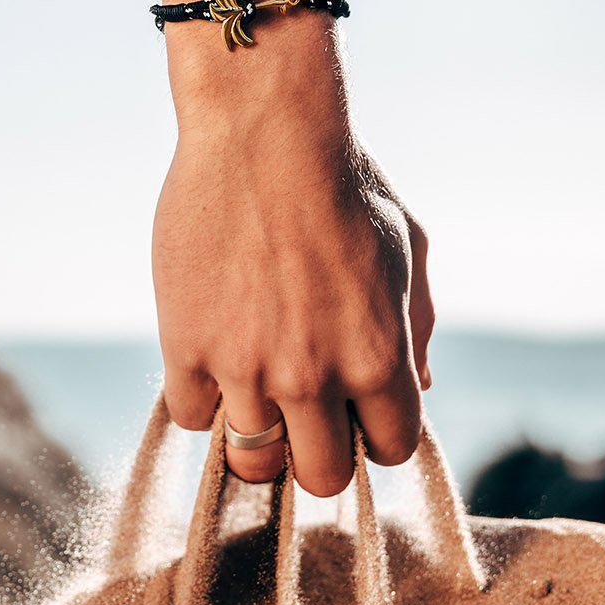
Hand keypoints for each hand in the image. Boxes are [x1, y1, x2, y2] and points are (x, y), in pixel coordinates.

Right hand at [155, 27, 433, 493]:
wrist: (263, 129)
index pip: (389, 451)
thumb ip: (415, 324)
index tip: (358, 406)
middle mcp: (315, 377)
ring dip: (258, 429)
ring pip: (251, 460)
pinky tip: (213, 354)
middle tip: (304, 410)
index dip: (376, 432)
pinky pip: (192, 416)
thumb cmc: (343, 178)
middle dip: (318, 450)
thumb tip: (418, 385)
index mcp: (379, 357)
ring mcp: (245, 367)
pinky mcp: (186, 346)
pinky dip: (204, 396)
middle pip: (320, 475)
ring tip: (254, 383)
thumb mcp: (406, 245)